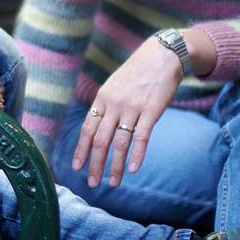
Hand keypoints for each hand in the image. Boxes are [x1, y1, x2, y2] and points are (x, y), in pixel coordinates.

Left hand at [73, 37, 186, 187]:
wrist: (162, 55)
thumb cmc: (138, 73)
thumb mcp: (115, 86)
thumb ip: (106, 106)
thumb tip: (99, 128)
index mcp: (102, 99)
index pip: (88, 129)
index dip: (82, 150)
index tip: (77, 167)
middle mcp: (114, 105)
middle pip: (100, 140)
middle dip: (94, 164)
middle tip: (92, 183)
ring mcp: (132, 108)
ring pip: (119, 143)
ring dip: (114, 166)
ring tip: (112, 183)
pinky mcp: (151, 110)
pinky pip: (141, 137)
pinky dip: (137, 155)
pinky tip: (133, 169)